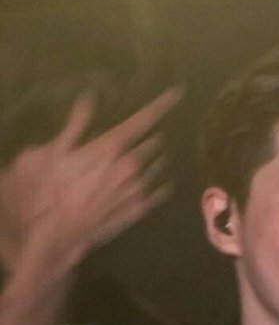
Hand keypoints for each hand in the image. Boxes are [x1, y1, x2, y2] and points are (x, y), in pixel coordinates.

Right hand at [0, 86, 181, 269]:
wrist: (59, 232)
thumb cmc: (54, 190)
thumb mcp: (56, 151)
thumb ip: (76, 124)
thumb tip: (88, 98)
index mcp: (113, 146)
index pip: (144, 119)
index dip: (162, 104)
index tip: (178, 92)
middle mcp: (131, 164)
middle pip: (152, 143)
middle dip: (153, 136)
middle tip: (154, 132)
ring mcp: (138, 188)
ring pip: (157, 166)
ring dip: (157, 158)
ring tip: (158, 154)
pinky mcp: (139, 209)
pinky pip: (159, 193)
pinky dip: (162, 186)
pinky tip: (165, 184)